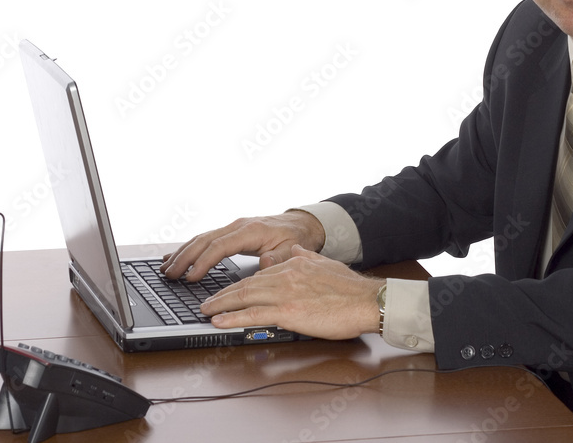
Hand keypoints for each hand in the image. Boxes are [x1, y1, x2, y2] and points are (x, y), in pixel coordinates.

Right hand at [160, 210, 325, 280]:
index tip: (191, 277)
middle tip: (169, 275)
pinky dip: (189, 248)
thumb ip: (279, 258)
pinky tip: (175, 256)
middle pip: (204, 240)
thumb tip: (265, 262)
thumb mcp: (292, 248)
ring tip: (165, 268)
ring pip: (201, 238)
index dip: (204, 262)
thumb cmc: (296, 236)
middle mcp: (238, 226)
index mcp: (250, 230)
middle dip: (184, 258)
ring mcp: (233, 227)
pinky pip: (206, 239)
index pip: (220, 246)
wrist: (301, 223)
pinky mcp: (231, 232)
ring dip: (182, 253)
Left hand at [201, 246, 383, 340]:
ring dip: (221, 305)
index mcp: (294, 263)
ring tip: (206, 311)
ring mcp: (285, 293)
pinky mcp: (288, 312)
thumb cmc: (350, 288)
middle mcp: (286, 275)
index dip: (241, 284)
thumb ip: (305, 257)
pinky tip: (219, 322)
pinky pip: (252, 315)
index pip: (260, 274)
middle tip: (207, 302)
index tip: (229, 291)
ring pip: (244, 297)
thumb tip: (293, 250)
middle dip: (223, 294)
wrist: (366, 300)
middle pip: (246, 284)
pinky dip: (232, 318)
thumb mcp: (325, 263)